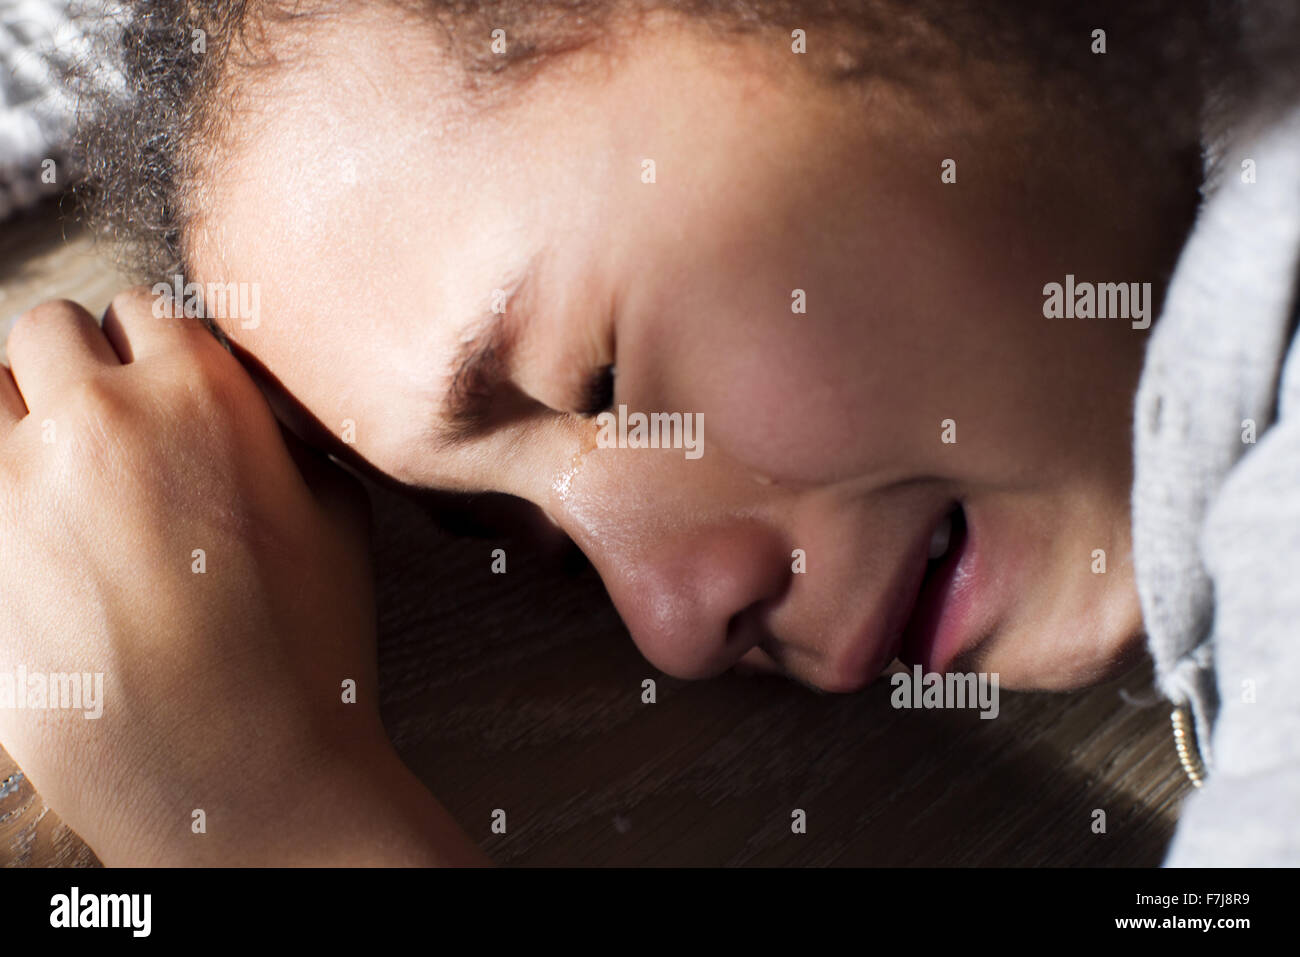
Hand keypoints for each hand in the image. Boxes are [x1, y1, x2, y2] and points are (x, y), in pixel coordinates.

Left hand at [0, 288, 485, 864]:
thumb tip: (244, 413)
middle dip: (75, 365)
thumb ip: (279, 436)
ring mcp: (16, 487)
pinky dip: (3, 488)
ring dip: (19, 415)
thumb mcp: (337, 515)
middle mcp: (97, 420)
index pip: (146, 310)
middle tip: (104, 420)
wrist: (243, 769)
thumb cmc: (307, 646)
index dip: (156, 349)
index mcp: (200, 395)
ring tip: (57, 472)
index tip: (160, 384)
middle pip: (46, 328)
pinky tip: (41, 532)